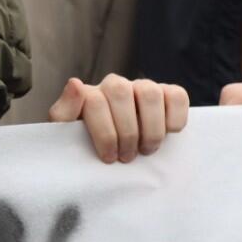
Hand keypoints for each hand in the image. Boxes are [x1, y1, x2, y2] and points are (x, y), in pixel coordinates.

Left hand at [47, 75, 189, 163]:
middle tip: (127, 157)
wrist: (112, 154)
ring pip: (150, 92)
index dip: (104, 134)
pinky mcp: (167, 95)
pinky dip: (174, 117)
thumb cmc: (90, 147)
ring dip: (150, 128)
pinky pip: (177, 95)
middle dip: (126, 132)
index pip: (95, 101)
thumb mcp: (68, 135)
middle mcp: (116, 85)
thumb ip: (64, 112)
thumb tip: (76, 84)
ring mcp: (142, 88)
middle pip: (121, 92)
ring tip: (146, 150)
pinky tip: (167, 135)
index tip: (108, 158)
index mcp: (90, 94)